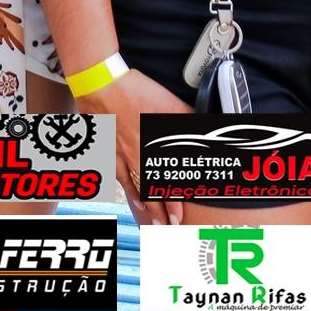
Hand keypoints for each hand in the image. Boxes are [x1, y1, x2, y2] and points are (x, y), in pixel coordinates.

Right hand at [82, 69, 192, 225]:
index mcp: (153, 146)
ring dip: (141, 201)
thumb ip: (190, 120)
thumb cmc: (135, 91)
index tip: (180, 218)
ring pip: (131, 183)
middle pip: (149, 188)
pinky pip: (113, 169)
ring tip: (148, 216)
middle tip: (165, 227)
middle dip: (159, 210)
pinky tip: (124, 187)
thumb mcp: (170, 103)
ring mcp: (117, 151)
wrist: (99, 82)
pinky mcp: (103, 143)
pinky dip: (121, 182)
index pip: (167, 181)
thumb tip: (211, 130)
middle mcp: (136, 154)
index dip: (174, 201)